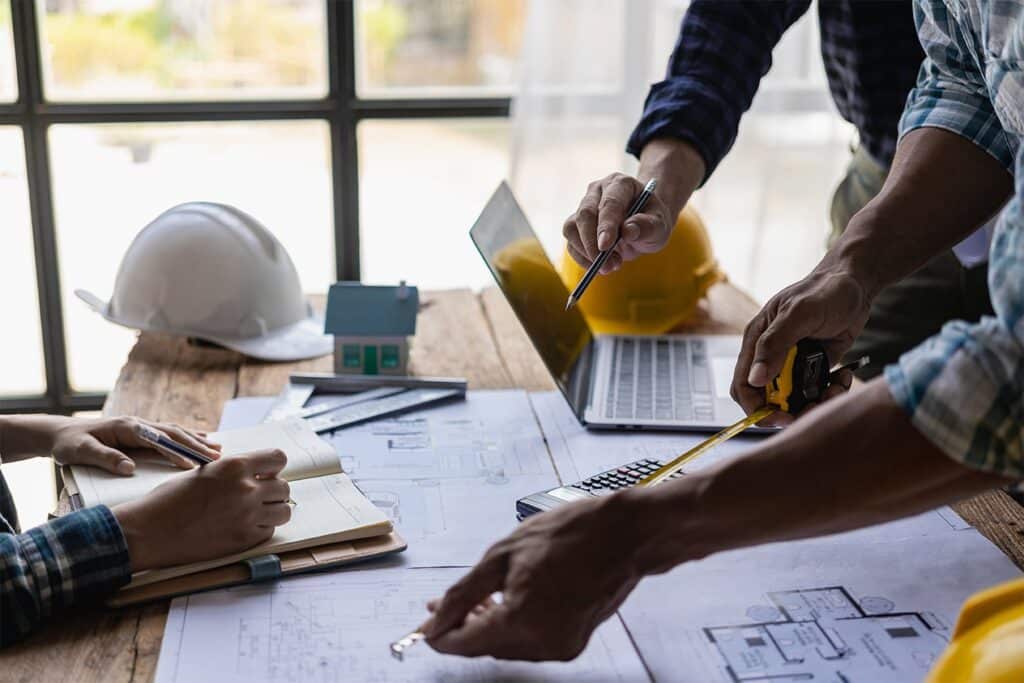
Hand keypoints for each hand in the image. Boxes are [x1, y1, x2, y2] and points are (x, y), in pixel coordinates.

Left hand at [50, 416, 220, 474]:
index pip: (160, 441)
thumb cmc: (69, 444)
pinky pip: (169, 433)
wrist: (61, 433)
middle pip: (174, 434)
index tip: (195, 464)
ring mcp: (141, 426)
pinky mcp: (141, 432)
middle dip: (197, 446)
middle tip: (218, 458)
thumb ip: (105, 458)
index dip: (178, 452)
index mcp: (127, 428)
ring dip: (197, 440)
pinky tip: (202, 439)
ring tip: (218, 449)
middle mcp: (138, 424)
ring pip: (175, 432)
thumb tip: (129, 469)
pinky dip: (188, 436)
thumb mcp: (81, 452)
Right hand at [112, 448, 290, 571]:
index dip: (273, 467)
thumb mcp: (204, 472)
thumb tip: (256, 474)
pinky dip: (261, 529)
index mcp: (235, 466)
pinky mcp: (243, 540)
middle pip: (284, 487)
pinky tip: (243, 526)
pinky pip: (269, 531)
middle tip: (257, 496)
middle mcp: (246, 489)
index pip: (278, 459)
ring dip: (273, 510)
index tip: (265, 474)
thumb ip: (233, 471)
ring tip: (255, 512)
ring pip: (284, 511)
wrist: (149, 531)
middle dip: (273, 491)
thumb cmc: (169, 499)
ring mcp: (247, 516)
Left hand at [423, 494, 641, 660]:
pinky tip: (506, 602)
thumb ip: (464, 592)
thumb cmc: (572, 534)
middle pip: (486, 647)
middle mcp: (543, 643)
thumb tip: (436, 617)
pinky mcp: (574, 642)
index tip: (426, 625)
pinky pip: (531, 642)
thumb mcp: (503, 554)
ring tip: (479, 597)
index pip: (465, 643)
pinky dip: (514, 626)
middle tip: (446, 603)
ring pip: (508, 646)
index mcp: (522, 621)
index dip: (441, 634)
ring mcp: (562, 646)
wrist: (625, 534)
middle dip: (463, 626)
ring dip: (488, 626)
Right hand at [562, 138, 705, 273]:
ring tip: (611, 266)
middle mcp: (598, 191)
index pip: (610, 203)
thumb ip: (647, 226)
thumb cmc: (652, 222)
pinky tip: (600, 266)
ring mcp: (584, 206)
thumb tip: (628, 231)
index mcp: (621, 184)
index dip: (606, 225)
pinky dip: (582, 259)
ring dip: (587, 252)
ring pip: (571, 228)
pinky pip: (570, 243)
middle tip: (608, 266)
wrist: (643, 225)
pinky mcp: (575, 225)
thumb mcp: (659, 225)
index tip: (605, 246)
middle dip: (593, 244)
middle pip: (585, 214)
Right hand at [731, 265, 872, 425]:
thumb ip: (774, 345)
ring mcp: (792, 363)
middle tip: (814, 408)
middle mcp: (771, 356)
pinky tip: (844, 377)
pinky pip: (817, 392)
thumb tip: (755, 379)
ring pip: (794, 400)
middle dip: (790, 410)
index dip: (756, 407)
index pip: (743, 384)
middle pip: (768, 399)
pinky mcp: (814, 368)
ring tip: (836, 388)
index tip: (779, 418)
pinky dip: (831, 392)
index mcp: (757, 341)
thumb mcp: (798, 314)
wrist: (856, 285)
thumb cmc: (825, 291)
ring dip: (815, 403)